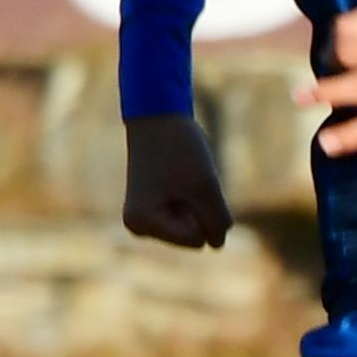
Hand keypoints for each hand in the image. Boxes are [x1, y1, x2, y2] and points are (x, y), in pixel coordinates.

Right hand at [120, 112, 231, 249]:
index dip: (204, 211)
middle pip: (192, 235)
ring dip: (195, 201)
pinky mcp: (150, 206)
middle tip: (182, 176)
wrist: (157, 112)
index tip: (186, 182)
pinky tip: (176, 176)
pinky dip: (190, 196)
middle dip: (198, 207)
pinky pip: (185, 214)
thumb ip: (217, 221)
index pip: (197, 240)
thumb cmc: (179, 148)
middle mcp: (138, 226)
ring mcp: (142, 217)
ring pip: (191, 225)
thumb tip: (217, 244)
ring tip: (179, 174)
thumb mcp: (206, 187)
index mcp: (143, 224)